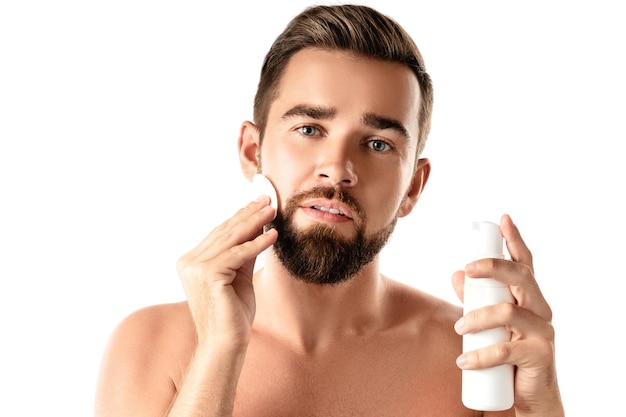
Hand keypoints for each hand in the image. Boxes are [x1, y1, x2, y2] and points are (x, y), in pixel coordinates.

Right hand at [176, 196, 277, 349]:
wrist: (226, 343)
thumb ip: (245, 253)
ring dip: (255, 223)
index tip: (259, 203)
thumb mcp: (240, 275)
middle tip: (268, 200)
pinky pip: (238, 254)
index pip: (219, 234)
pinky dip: (257, 244)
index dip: (240, 217)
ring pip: (231, 240)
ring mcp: (195, 268)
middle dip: (248, 214)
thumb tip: (258, 227)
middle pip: (225, 233)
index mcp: (191, 261)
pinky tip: (273, 236)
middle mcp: (189, 262)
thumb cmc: (233, 314)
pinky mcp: (208, 276)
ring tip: (273, 211)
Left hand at [452, 214, 562, 415]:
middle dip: (494, 267)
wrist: (529, 394)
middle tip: (467, 269)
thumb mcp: (489, 323)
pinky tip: (464, 361)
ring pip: (509, 312)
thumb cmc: (509, 352)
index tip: (503, 219)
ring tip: (459, 329)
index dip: (515, 240)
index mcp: (529, 297)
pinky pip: (507, 350)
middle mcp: (540, 309)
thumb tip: (456, 273)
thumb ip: (474, 298)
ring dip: (478, 318)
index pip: (524, 263)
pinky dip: (481, 356)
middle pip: (521, 277)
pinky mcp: (540, 356)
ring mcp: (543, 332)